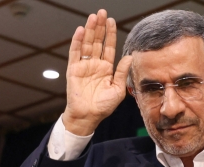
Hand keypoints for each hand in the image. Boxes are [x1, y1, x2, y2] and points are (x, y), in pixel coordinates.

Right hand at [63, 9, 132, 135]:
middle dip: (99, 27)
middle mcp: (95, 65)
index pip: (108, 47)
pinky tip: (80, 30)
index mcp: (106, 69)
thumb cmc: (103, 106)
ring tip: (92, 17)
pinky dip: (76, 42)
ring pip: (86, 44)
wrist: (88, 117)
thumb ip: (122, 72)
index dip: (110, 34)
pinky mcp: (73, 70)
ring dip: (89, 30)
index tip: (111, 21)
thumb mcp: (118, 89)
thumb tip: (129, 57)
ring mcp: (83, 66)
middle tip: (101, 12)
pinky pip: (74, 53)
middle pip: (97, 42)